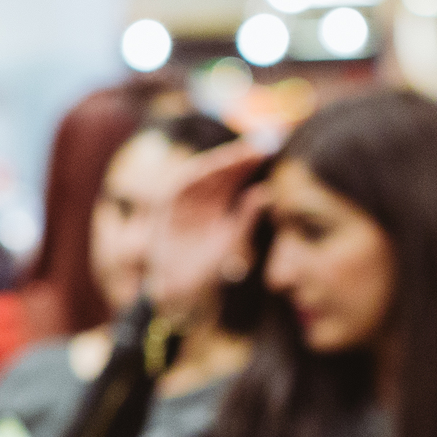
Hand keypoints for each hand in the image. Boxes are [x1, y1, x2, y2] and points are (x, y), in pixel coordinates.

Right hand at [146, 141, 270, 321]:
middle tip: (260, 146)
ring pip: (203, 174)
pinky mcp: (167, 209)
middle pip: (221, 170)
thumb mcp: (231, 240)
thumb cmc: (206, 267)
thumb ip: (246, 217)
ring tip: (241, 155)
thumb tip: (265, 192)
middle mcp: (202, 198)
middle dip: (239, 157)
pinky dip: (194, 177)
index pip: (234, 175)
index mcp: (219, 203)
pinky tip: (212, 169)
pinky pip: (180, 187)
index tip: (269, 150)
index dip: (249, 162)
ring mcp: (185, 202)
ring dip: (220, 163)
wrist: (179, 289)